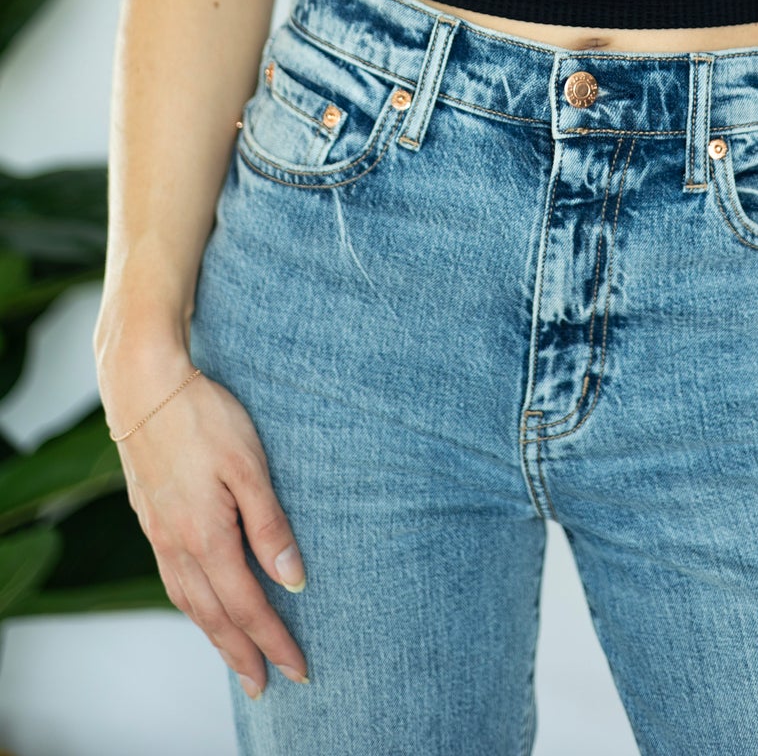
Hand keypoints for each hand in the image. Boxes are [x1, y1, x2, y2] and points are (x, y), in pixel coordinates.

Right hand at [100, 340, 310, 700]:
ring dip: (214, 635)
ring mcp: (158, 533)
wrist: (145, 387)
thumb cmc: (204, 417)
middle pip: (213, 617)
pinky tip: (202, 603)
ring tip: (237, 658)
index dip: (274, 641)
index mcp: (206, 537)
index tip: (298, 669)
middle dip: (243, 654)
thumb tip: (293, 581)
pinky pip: (172, 579)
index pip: (247, 606)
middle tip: (266, 686)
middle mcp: (177, 545)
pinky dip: (192, 604)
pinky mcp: (150, 518)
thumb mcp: (250, 466)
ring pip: (188, 602)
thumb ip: (270, 525)